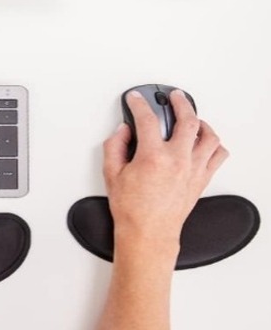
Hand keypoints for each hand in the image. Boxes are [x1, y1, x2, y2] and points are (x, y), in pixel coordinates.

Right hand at [103, 90, 228, 242]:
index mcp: (153, 157)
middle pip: (188, 119)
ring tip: (194, 118)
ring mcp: (193, 169)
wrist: (148, 233)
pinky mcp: (202, 179)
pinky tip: (205, 141)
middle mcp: (178, 160)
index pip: (147, 119)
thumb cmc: (132, 210)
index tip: (136, 99)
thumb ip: (115, 147)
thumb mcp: (111, 175)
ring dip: (202, 122)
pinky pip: (218, 155)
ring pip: (209, 136)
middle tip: (174, 96)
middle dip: (180, 102)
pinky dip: (214, 144)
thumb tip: (123, 132)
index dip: (139, 104)